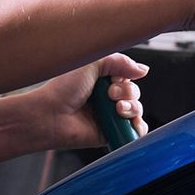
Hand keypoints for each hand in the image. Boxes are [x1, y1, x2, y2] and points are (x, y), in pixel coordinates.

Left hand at [34, 53, 148, 149]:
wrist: (51, 115)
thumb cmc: (63, 89)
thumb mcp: (91, 64)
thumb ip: (118, 61)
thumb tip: (143, 70)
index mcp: (101, 79)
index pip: (127, 76)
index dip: (125, 78)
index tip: (112, 79)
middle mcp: (106, 97)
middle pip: (134, 93)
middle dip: (127, 93)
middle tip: (110, 94)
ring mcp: (109, 115)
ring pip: (137, 110)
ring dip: (132, 108)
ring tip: (116, 109)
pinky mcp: (110, 132)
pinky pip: (135, 131)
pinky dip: (137, 127)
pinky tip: (126, 120)